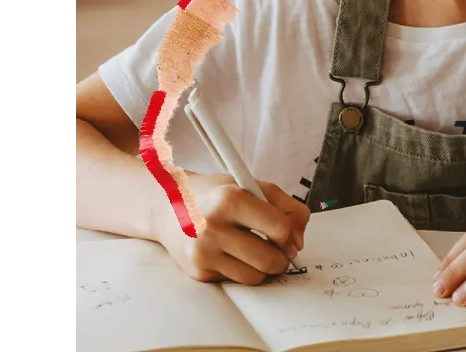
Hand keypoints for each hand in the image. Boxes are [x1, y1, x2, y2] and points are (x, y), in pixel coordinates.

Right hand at [155, 173, 310, 285]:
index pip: (279, 228)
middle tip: (276, 249)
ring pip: (255, 276)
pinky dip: (241, 270)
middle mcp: (213, 227)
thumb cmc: (214, 195)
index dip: (288, 233)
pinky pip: (236, 281)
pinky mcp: (199, 272)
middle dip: (281, 258)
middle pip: (270, 260)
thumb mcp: (249, 185)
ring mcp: (204, 252)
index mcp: (229, 199)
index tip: (283, 231)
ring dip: (263, 267)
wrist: (167, 205)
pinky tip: (230, 253)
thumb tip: (298, 243)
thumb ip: (285, 206)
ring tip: (254, 250)